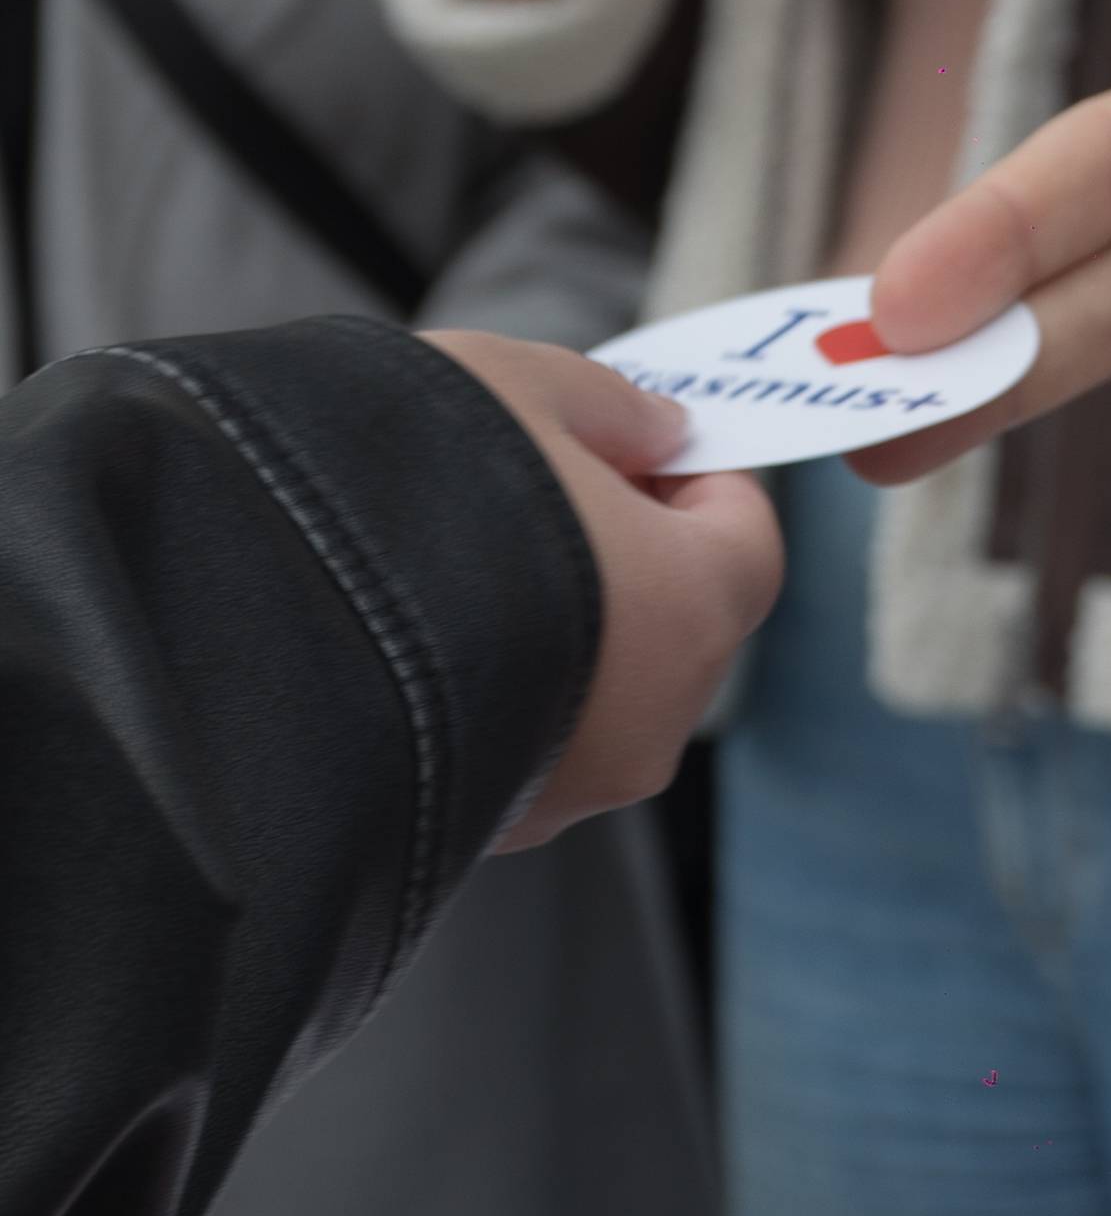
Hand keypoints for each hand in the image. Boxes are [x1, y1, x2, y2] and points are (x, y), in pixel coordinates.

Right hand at [424, 332, 781, 848]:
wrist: (256, 627)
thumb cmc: (408, 488)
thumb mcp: (517, 386)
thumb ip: (612, 407)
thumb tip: (658, 432)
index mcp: (691, 611)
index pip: (751, 542)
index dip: (703, 480)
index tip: (640, 444)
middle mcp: (653, 723)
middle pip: (682, 626)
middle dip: (632, 556)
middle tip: (545, 490)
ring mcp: (571, 791)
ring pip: (603, 694)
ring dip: (567, 629)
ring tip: (465, 560)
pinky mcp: (491, 829)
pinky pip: (526, 743)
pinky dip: (505, 688)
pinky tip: (428, 633)